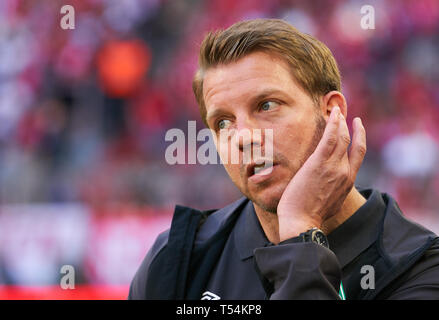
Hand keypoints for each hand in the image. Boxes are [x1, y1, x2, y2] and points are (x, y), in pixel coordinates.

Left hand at [277, 106, 365, 241]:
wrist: (302, 222)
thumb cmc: (309, 216)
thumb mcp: (329, 203)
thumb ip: (333, 190)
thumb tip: (330, 186)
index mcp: (347, 182)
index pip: (358, 154)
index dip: (359, 138)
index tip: (357, 128)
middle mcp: (345, 172)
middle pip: (351, 143)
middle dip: (350, 126)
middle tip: (345, 114)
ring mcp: (334, 167)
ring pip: (341, 137)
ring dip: (340, 121)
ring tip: (336, 109)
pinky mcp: (320, 163)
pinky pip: (330, 138)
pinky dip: (334, 124)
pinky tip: (333, 114)